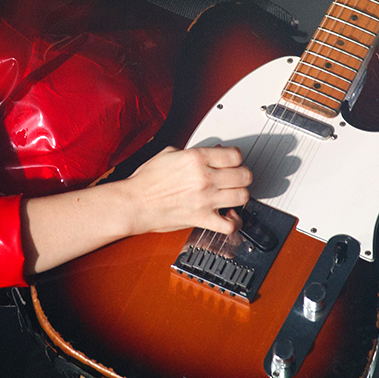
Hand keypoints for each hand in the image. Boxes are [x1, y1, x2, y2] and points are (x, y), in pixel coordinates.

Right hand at [123, 145, 249, 236]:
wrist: (134, 203)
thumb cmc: (147, 180)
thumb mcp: (169, 153)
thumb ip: (193, 152)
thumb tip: (212, 152)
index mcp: (196, 158)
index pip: (235, 155)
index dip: (237, 158)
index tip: (234, 161)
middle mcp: (204, 178)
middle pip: (244, 175)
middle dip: (242, 175)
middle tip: (236, 177)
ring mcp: (205, 200)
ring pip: (243, 196)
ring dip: (240, 195)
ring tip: (233, 194)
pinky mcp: (201, 219)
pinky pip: (230, 225)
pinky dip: (234, 223)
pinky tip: (230, 216)